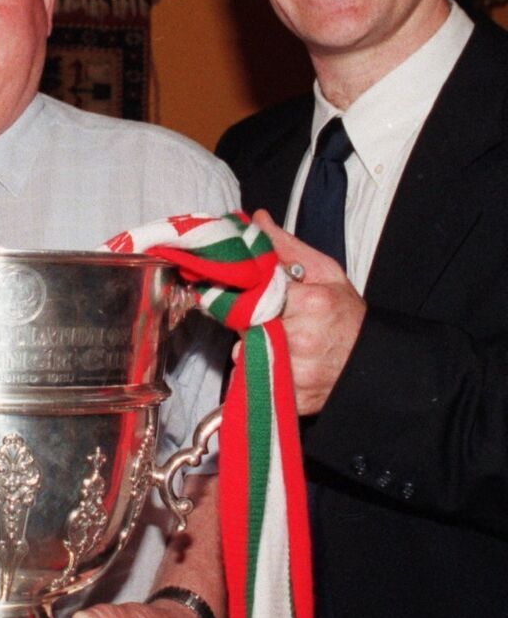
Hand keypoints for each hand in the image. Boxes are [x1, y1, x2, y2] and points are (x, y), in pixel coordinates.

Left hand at [252, 210, 365, 413]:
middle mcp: (302, 339)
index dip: (244, 294)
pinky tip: (278, 362)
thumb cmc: (347, 315)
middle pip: (245, 325)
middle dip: (247, 320)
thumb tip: (255, 218)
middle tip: (266, 318)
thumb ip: (286, 247)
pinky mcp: (293, 398)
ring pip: (246, 354)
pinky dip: (259, 371)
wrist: (375, 363)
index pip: (252, 294)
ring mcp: (297, 373)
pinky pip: (255, 381)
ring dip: (251, 347)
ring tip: (275, 340)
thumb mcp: (324, 272)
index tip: (243, 293)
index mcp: (310, 303)